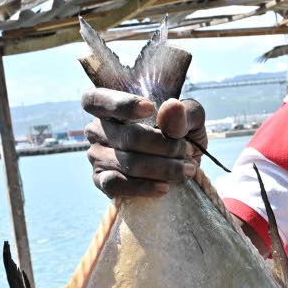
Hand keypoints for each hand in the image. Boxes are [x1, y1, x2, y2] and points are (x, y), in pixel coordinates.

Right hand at [82, 89, 207, 197]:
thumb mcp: (191, 120)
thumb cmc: (181, 135)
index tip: (150, 108)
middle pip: (128, 137)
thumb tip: (172, 107)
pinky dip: (143, 187)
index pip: (96, 99)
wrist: (182, 167)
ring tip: (187, 170)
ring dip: (163, 168)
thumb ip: (183, 113)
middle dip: (165, 146)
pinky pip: (116, 185)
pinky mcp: (102, 181)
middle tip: (187, 152)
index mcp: (110, 106)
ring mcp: (96, 156)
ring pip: (128, 163)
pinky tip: (164, 187)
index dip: (121, 104)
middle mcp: (97, 130)